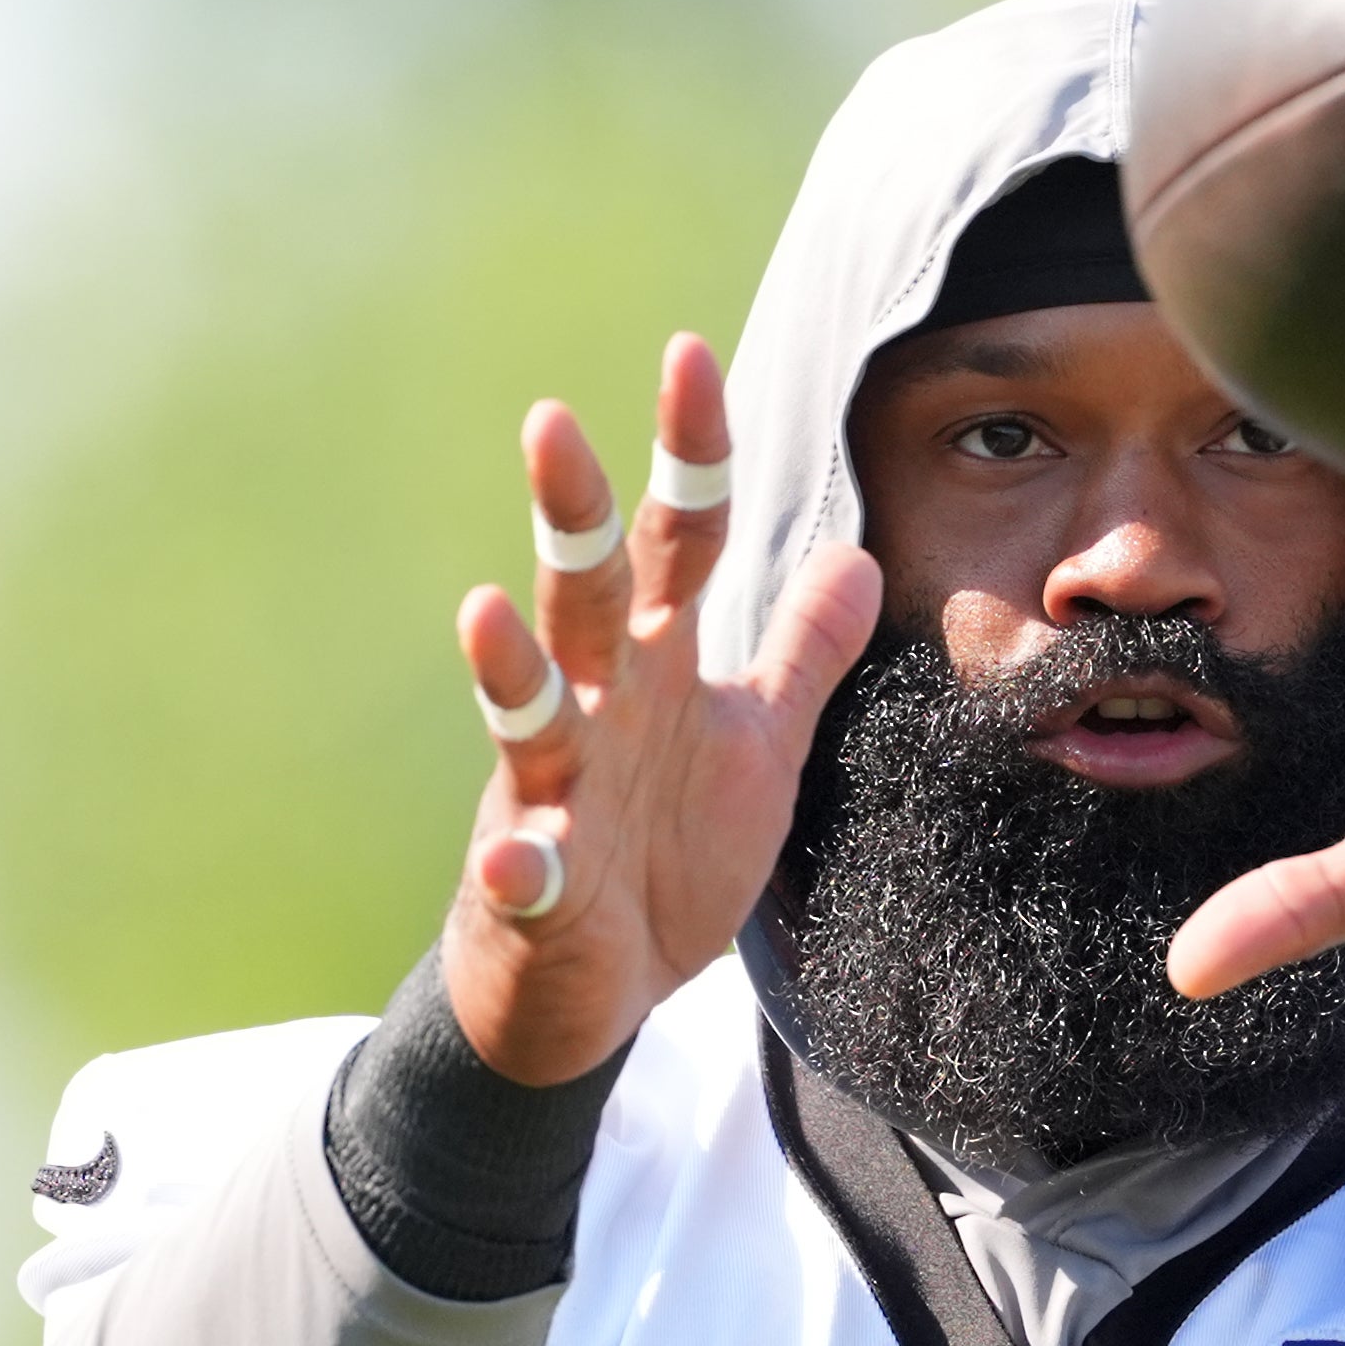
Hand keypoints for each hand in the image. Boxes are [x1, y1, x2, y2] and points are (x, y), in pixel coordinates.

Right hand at [443, 334, 881, 1083]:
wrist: (589, 989)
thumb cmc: (666, 853)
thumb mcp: (756, 743)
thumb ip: (799, 653)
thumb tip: (854, 553)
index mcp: (657, 667)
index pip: (677, 542)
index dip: (687, 457)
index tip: (690, 356)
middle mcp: (597, 710)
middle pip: (585, 597)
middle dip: (572, 516)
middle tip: (552, 422)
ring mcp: (553, 794)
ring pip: (527, 714)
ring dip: (508, 667)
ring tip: (489, 610)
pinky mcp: (532, 886)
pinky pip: (521, 870)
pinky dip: (520, 862)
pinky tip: (517, 855)